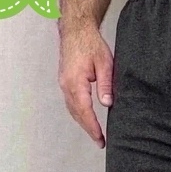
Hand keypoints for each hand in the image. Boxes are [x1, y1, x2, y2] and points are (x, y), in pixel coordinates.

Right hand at [58, 25, 113, 147]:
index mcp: (75, 82)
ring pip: (72, 110)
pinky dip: (78, 114)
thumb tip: (107, 103)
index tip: (100, 138)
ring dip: (83, 123)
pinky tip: (86, 119)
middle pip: (77, 114)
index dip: (92, 126)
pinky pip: (71, 103)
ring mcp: (63, 84)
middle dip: (89, 129)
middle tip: (100, 142)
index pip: (85, 111)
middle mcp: (66, 85)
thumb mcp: (105, 63)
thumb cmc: (91, 43)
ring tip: (95, 134)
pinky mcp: (64, 82)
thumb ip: (105, 84)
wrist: (76, 29)